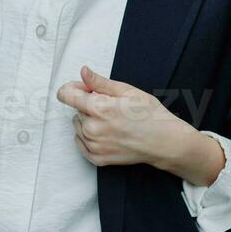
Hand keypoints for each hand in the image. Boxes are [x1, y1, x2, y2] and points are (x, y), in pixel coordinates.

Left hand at [56, 65, 185, 168]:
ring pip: (78, 126)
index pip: (66, 95)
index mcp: (99, 108)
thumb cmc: (150, 114)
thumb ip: (100, 82)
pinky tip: (106, 133)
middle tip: (111, 106)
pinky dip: (89, 137)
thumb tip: (83, 72)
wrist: (164, 142)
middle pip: (76, 109)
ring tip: (111, 121)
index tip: (85, 88)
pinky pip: (81, 143)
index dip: (74, 88)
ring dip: (88, 121)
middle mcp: (93, 129)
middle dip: (88, 105)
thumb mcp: (127, 91)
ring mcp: (95, 146)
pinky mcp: (98, 159)